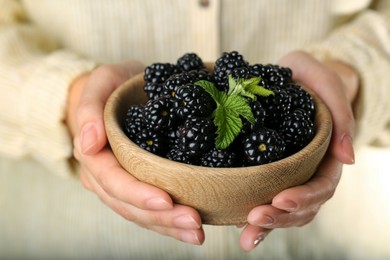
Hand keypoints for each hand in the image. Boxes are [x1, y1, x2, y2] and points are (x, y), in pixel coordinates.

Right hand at [66, 60, 203, 244]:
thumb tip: (90, 142)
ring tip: (197, 232)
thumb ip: (89, 108)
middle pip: (129, 205)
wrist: (117, 94)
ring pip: (141, 215)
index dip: (137, 193)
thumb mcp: (100, 83)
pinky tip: (192, 230)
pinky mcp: (138, 188)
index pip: (112, 180)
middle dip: (161, 216)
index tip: (165, 200)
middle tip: (193, 221)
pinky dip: (169, 223)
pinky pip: (150, 211)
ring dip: (169, 226)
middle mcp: (104, 177)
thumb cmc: (111, 87)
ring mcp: (120, 186)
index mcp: (94, 155)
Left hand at [239, 50, 358, 250]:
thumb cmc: (307, 77)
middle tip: (255, 218)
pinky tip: (237, 226)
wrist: (286, 78)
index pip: (321, 184)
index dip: (304, 196)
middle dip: (279, 216)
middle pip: (301, 206)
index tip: (281, 199)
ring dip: (266, 225)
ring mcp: (288, 176)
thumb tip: (349, 158)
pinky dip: (252, 216)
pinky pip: (264, 200)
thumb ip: (341, 111)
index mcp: (325, 154)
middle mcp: (307, 170)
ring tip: (246, 234)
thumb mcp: (324, 81)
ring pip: (283, 211)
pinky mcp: (267, 175)